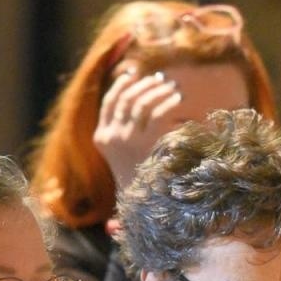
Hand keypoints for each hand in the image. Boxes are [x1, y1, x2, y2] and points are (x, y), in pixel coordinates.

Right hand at [93, 70, 182, 190]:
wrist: (146, 206)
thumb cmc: (139, 180)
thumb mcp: (123, 156)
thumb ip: (124, 130)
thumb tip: (138, 95)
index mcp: (102, 138)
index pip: (110, 103)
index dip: (122, 85)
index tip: (133, 75)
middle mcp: (112, 136)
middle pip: (127, 98)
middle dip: (144, 84)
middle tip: (161, 79)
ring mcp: (129, 140)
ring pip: (142, 102)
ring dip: (158, 89)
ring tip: (171, 86)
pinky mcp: (148, 143)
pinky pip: (159, 113)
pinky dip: (169, 102)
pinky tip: (178, 98)